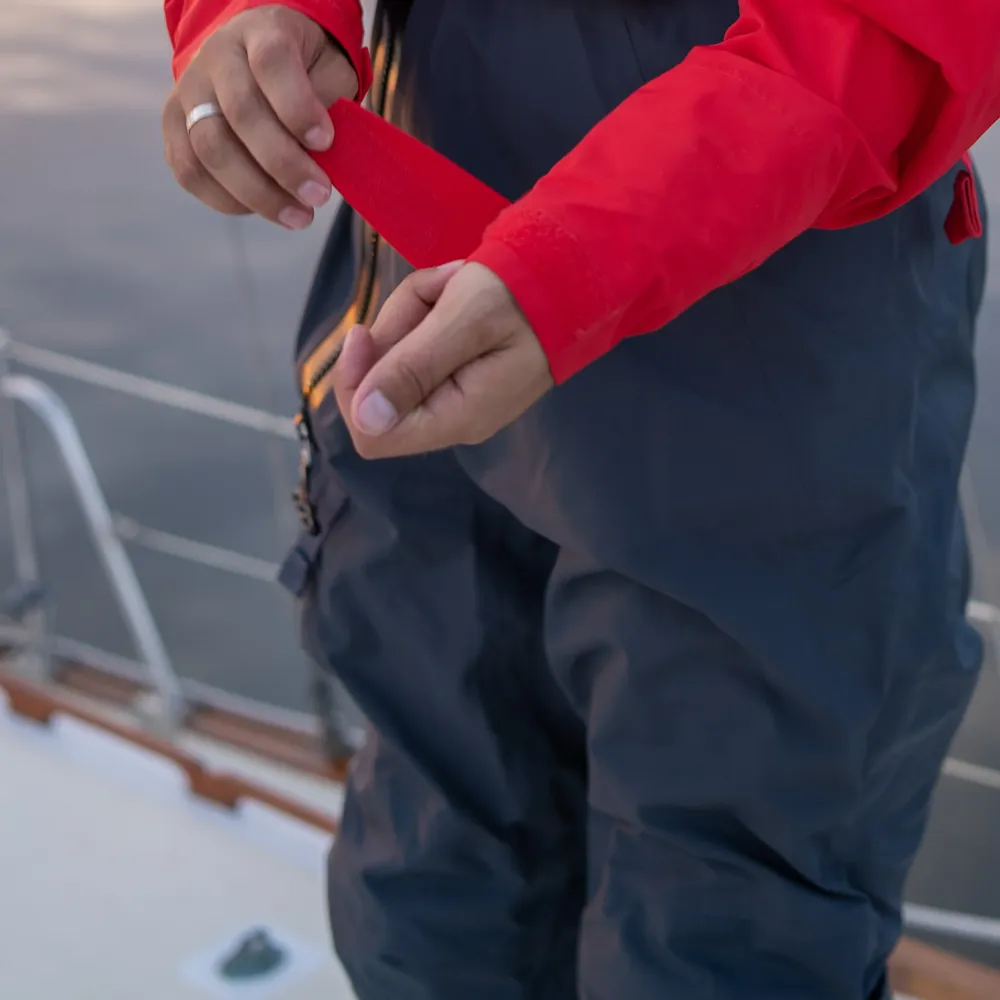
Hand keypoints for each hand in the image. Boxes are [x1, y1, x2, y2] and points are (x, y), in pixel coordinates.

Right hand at [162, 5, 357, 228]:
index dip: (297, 107)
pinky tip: (265, 210)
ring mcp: (188, 92)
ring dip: (258, 193)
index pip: (272, 63)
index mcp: (261, 32)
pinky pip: (190, 172)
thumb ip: (330, 103)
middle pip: (240, 113)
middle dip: (283, 164)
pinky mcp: (174, 127)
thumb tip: (319, 155)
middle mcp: (216, 57)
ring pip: (210, 149)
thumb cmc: (305, 72)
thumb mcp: (331, 71)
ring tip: (299, 216)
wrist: (257, 59)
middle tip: (318, 196)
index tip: (325, 142)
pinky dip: (229, 201)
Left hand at [332, 263, 554, 457]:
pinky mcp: (461, 372)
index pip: (371, 433)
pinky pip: (420, 347)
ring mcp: (457, 395)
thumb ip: (414, 368)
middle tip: (433, 290)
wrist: (578, 274)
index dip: (354, 385)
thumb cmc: (526, 294)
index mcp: (456, 416)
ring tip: (453, 280)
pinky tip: (456, 288)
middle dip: (392, 331)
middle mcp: (453, 417)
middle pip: (381, 388)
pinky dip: (426, 311)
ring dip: (412, 310)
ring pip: (397, 358)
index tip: (364, 333)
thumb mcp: (465, 320)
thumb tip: (365, 420)